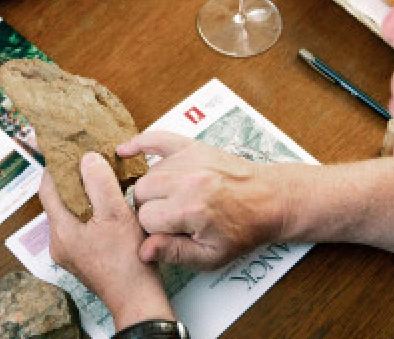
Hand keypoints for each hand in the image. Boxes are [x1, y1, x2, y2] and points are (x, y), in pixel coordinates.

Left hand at [40, 153, 174, 329]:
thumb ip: (100, 184)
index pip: (47, 189)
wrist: (137, 299)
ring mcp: (69, 253)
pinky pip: (79, 228)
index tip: (65, 150)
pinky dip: (89, 213)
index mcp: (61, 230)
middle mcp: (59, 243)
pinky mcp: (82, 259)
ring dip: (82, 197)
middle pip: (58, 201)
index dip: (55, 167)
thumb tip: (87, 159)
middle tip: (88, 162)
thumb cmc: (127, 261)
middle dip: (71, 180)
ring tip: (100, 181)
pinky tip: (106, 208)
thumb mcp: (116, 214)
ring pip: (70, 215)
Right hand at [121, 131, 285, 268]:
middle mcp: (187, 181)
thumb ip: (174, 253)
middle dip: (150, 208)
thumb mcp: (211, 256)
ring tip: (172, 198)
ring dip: (153, 187)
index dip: (154, 229)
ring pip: (147, 173)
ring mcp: (189, 160)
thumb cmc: (242, 229)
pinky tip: (124, 151)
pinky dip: (139, 143)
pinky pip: (157, 138)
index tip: (169, 232)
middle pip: (141, 193)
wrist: (269, 199)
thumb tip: (142, 250)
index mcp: (191, 210)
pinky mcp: (193, 146)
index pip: (145, 218)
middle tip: (171, 218)